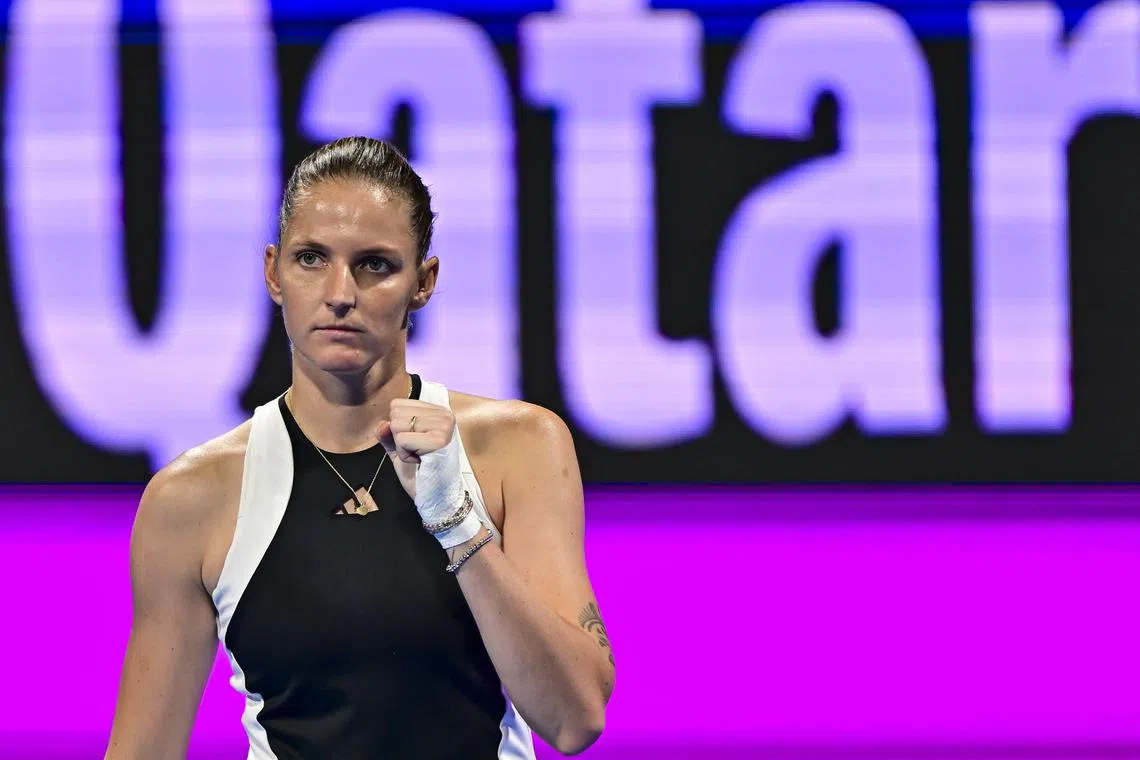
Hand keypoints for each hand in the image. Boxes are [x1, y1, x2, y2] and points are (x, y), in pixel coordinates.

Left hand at [376, 399, 481, 548]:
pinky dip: (404, 455)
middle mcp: (444, 414)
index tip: (415, 444)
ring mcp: (443, 425)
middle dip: (399, 437)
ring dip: (402, 447)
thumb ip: (387, 433)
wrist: (436, 497)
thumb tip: (382, 423)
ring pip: (397, 425)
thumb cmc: (419, 472)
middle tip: (417, 452)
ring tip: (419, 457)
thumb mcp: (398, 448)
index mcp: (437, 411)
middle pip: (396, 413)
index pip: (397, 404)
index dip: (398, 428)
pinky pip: (402, 439)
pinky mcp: (439, 440)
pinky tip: (420, 461)